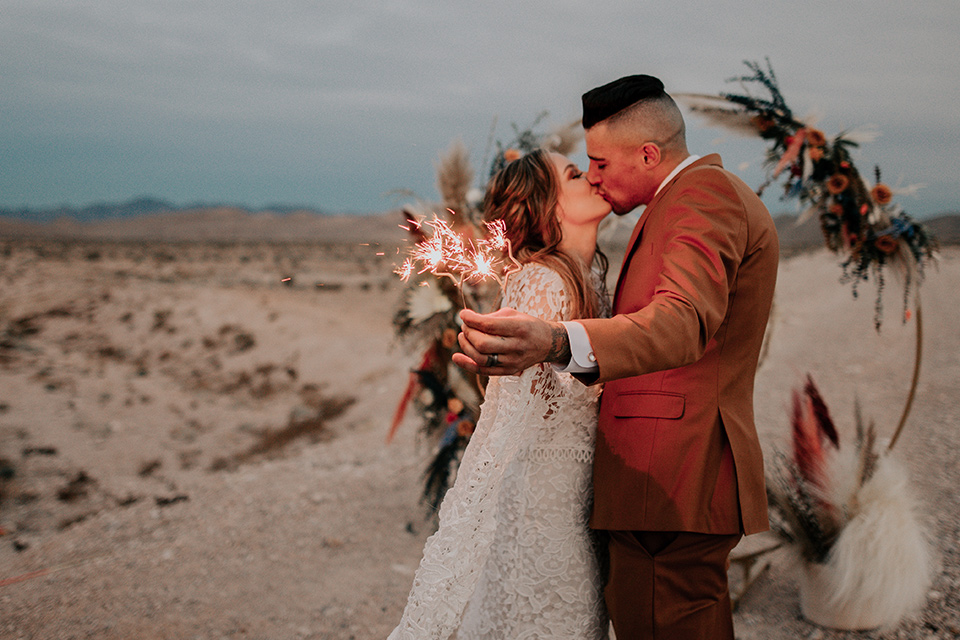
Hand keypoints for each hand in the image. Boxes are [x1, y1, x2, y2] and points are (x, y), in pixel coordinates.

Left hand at [451, 308, 567, 375]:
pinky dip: (467, 365)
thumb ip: (490, 317)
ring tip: (463, 336)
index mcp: (519, 328)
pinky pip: (484, 371)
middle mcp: (517, 346)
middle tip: (465, 326)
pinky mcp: (509, 371)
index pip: (489, 325)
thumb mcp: (513, 314)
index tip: (463, 314)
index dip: (471, 319)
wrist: (547, 343)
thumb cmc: (526, 325)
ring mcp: (513, 362)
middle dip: (468, 333)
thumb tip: (467, 321)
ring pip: (481, 359)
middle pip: (482, 344)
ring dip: (466, 346)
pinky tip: (457, 357)